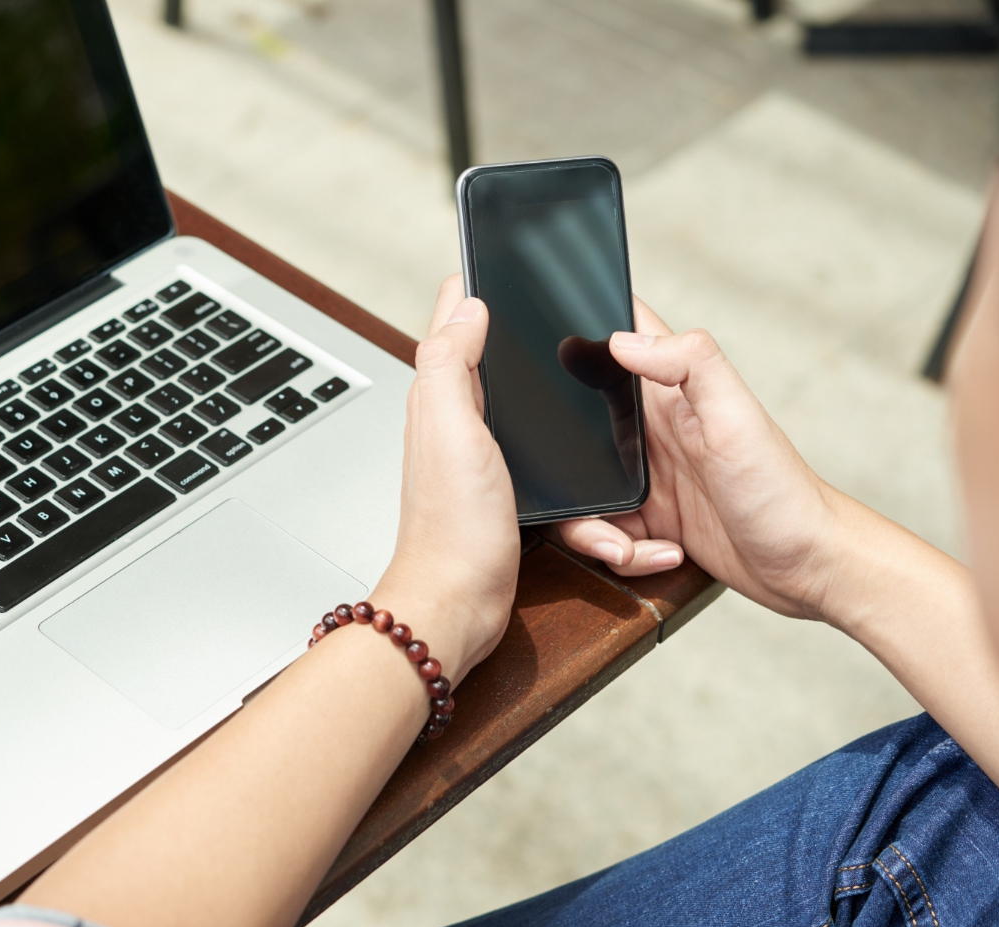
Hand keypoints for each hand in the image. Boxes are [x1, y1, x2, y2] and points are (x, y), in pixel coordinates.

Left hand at [373, 277, 520, 681]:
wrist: (458, 603)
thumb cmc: (453, 527)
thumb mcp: (451, 429)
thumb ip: (451, 363)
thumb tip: (468, 305)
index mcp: (440, 395)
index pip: (452, 318)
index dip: (477, 281)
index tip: (502, 251)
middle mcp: (453, 417)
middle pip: (482, 348)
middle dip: (508, 315)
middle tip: (540, 285)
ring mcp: (476, 450)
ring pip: (508, 390)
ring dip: (527, 364)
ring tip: (552, 333)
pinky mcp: (498, 482)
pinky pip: (524, 435)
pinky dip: (541, 418)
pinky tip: (559, 418)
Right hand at [554, 299, 844, 618]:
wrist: (807, 566)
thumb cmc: (781, 490)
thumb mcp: (736, 418)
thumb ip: (689, 364)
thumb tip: (623, 339)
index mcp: (669, 391)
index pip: (622, 333)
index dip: (581, 324)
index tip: (549, 339)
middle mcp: (651, 428)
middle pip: (571, 422)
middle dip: (561, 461)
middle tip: (582, 490)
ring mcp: (646, 475)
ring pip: (581, 487)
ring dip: (590, 526)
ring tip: (625, 543)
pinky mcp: (648, 519)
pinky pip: (604, 530)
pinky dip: (622, 551)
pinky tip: (660, 552)